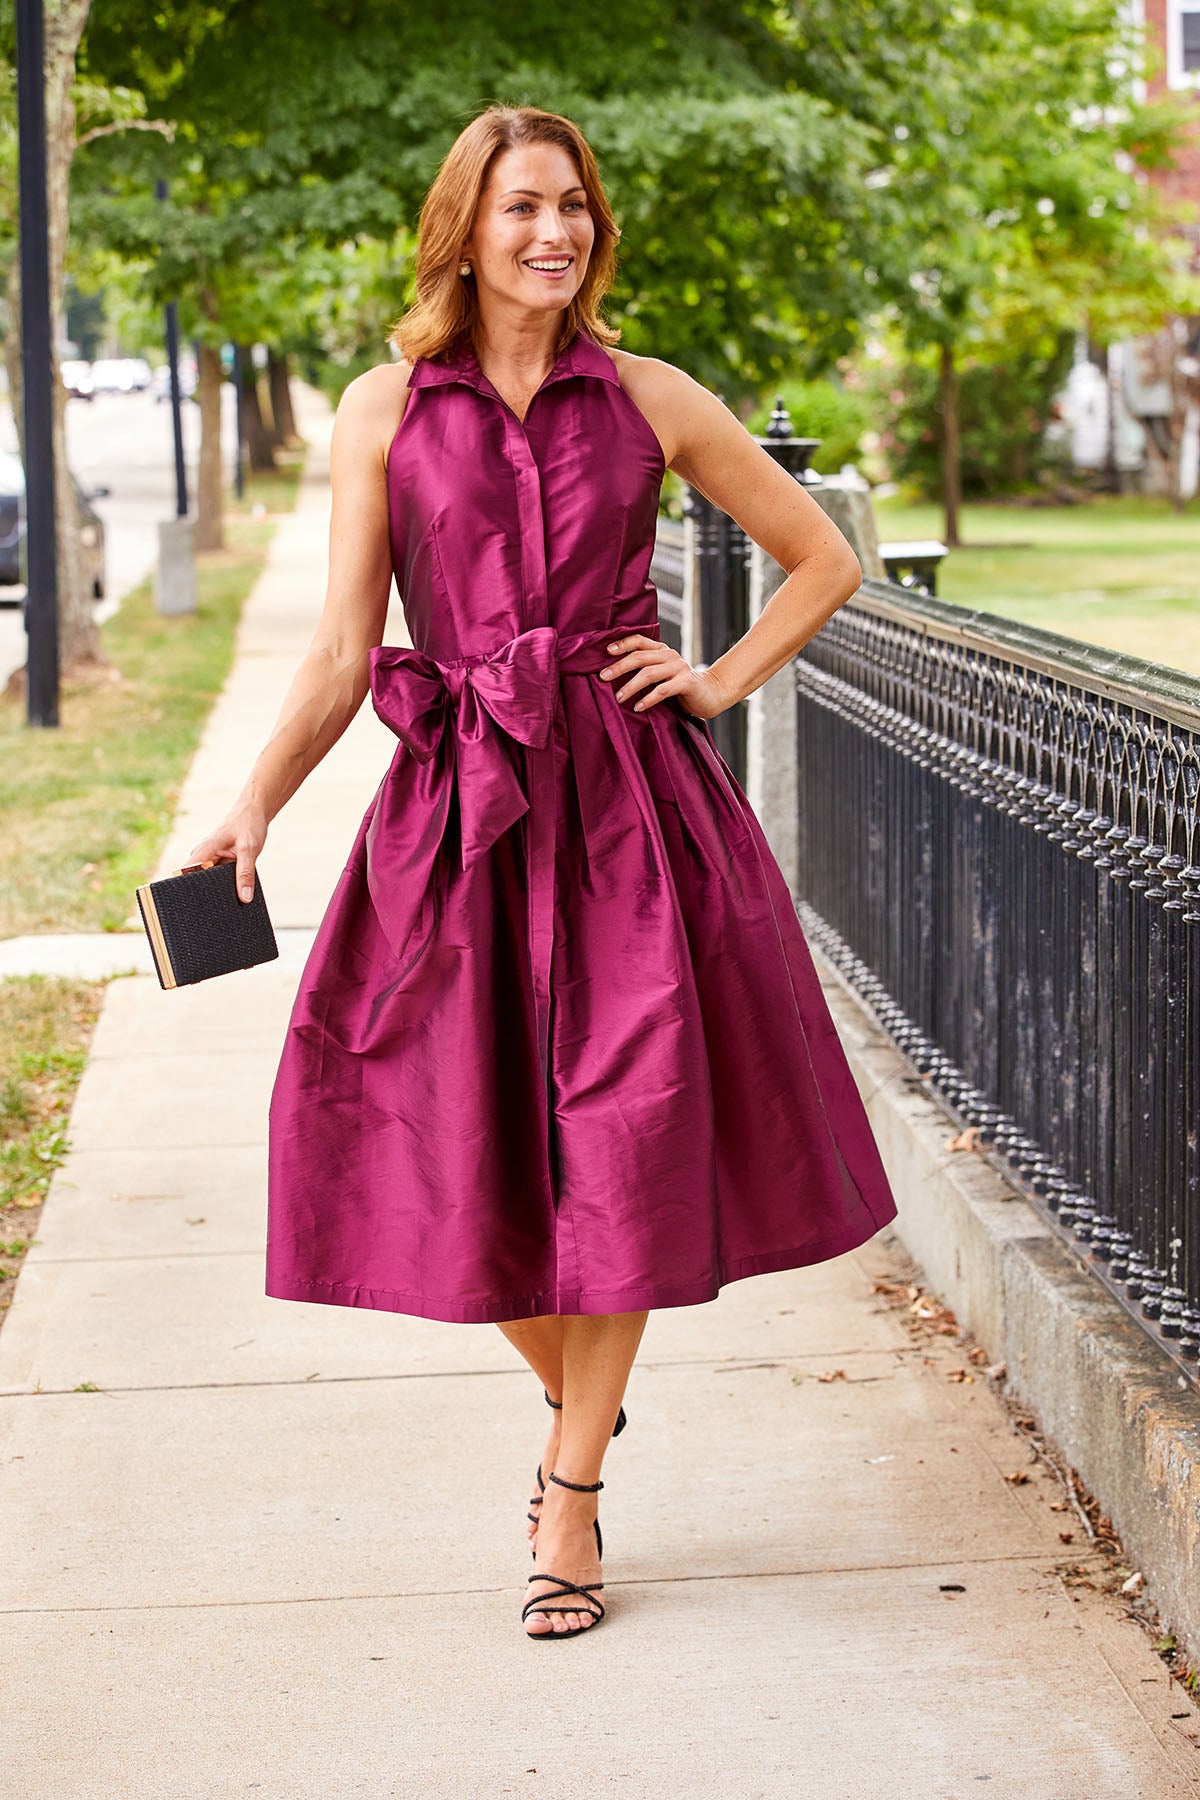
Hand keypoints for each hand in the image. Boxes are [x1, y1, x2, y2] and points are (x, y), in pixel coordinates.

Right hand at [184, 803, 267, 902]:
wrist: (255, 811)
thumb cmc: (249, 824)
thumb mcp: (249, 849)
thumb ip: (245, 874)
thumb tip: (245, 898)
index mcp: (203, 851)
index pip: (185, 874)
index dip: (188, 890)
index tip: (197, 905)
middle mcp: (204, 856)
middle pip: (198, 882)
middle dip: (208, 893)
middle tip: (221, 907)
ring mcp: (212, 860)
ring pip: (211, 881)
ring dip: (220, 889)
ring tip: (231, 900)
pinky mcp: (221, 862)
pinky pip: (221, 878)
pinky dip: (229, 884)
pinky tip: (237, 891)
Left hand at [599, 634, 732, 719]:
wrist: (710, 694)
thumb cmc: (681, 687)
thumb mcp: (662, 674)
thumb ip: (646, 670)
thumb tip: (614, 674)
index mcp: (662, 651)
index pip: (640, 641)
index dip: (622, 644)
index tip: (606, 652)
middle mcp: (670, 656)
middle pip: (639, 657)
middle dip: (619, 667)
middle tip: (603, 677)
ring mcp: (679, 668)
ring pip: (648, 673)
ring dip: (630, 686)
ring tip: (619, 697)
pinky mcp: (686, 682)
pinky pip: (663, 690)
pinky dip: (648, 699)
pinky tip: (638, 707)